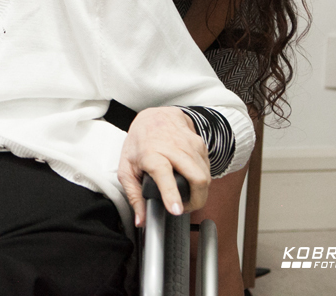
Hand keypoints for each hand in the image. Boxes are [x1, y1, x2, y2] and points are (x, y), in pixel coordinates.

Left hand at [118, 106, 210, 224]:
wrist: (154, 116)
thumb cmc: (139, 142)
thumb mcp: (127, 167)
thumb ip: (133, 195)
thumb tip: (141, 220)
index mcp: (151, 153)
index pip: (164, 174)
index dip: (171, 194)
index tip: (177, 209)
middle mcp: (173, 147)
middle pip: (197, 178)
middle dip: (197, 200)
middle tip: (185, 208)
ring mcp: (190, 144)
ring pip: (206, 176)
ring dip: (200, 191)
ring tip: (186, 194)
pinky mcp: (201, 144)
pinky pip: (207, 168)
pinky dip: (202, 178)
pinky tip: (190, 177)